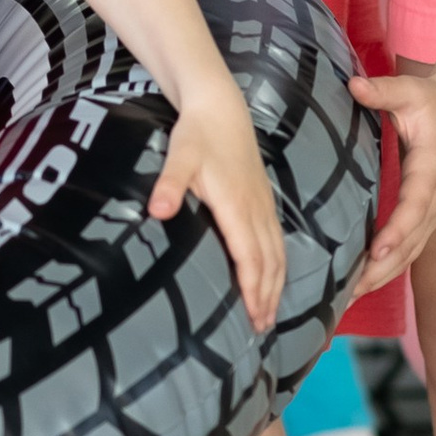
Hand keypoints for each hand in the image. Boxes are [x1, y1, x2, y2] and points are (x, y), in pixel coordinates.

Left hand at [150, 76, 284, 330]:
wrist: (220, 107)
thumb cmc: (196, 134)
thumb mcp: (178, 156)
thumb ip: (169, 184)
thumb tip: (157, 212)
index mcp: (236, 205)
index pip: (249, 256)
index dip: (252, 288)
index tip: (253, 315)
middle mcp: (255, 209)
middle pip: (268, 261)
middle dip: (267, 296)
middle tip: (261, 328)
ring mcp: (263, 204)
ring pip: (277, 252)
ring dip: (276, 285)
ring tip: (270, 313)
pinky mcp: (264, 199)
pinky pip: (277, 239)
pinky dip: (279, 265)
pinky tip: (273, 278)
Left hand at [348, 68, 435, 290]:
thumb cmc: (430, 100)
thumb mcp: (408, 89)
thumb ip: (382, 91)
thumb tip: (353, 86)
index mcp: (432, 167)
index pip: (416, 204)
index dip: (399, 229)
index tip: (379, 250)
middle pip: (412, 240)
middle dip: (383, 267)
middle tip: (351, 290)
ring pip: (412, 251)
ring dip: (384, 275)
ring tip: (350, 297)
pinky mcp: (429, 216)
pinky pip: (411, 248)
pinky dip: (389, 267)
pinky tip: (363, 283)